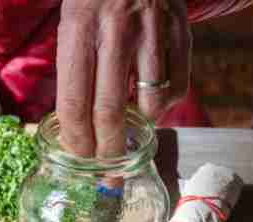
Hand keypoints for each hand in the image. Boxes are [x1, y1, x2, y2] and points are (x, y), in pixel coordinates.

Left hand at [56, 0, 190, 157]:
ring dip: (139, 131)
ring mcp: (153, 30)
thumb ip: (74, 65)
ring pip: (149, 102)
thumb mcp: (72, 19)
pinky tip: (152, 108)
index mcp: (79, 26)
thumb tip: (76, 120)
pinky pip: (178, 85)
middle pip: (110, 110)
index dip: (76, 137)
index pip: (75, 99)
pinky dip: (165, 106)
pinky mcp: (180, 31)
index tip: (79, 157)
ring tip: (130, 138)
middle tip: (108, 172)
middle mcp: (116, 30)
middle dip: (108, 150)